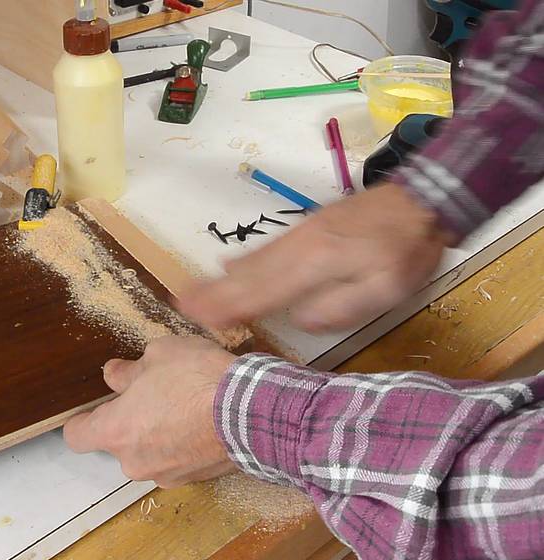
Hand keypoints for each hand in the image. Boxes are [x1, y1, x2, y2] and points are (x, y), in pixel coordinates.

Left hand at [63, 336, 236, 487]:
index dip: (81, 422)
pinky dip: (183, 445)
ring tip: (183, 405)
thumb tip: (115, 374)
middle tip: (152, 394)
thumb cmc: (198, 380)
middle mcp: (134, 461)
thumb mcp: (158, 355)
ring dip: (158, 434)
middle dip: (131, 421)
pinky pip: (177, 460)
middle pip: (118, 443)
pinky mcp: (194, 479)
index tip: (90, 411)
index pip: (77, 437)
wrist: (251, 411)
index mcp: (116, 430)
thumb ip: (129, 370)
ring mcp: (165, 474)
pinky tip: (201, 421)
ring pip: (149, 453)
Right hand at [178, 183, 449, 332]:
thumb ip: (342, 306)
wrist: (421, 197)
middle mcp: (297, 249)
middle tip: (179, 304)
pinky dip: (241, 261)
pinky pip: (264, 250)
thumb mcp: (387, 289)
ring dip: (219, 279)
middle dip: (212, 292)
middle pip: (247, 276)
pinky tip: (228, 266)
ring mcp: (299, 236)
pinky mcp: (306, 230)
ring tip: (191, 289)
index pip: (261, 292)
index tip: (196, 316)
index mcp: (313, 265)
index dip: (228, 306)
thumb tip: (300, 320)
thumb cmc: (406, 249)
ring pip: (252, 261)